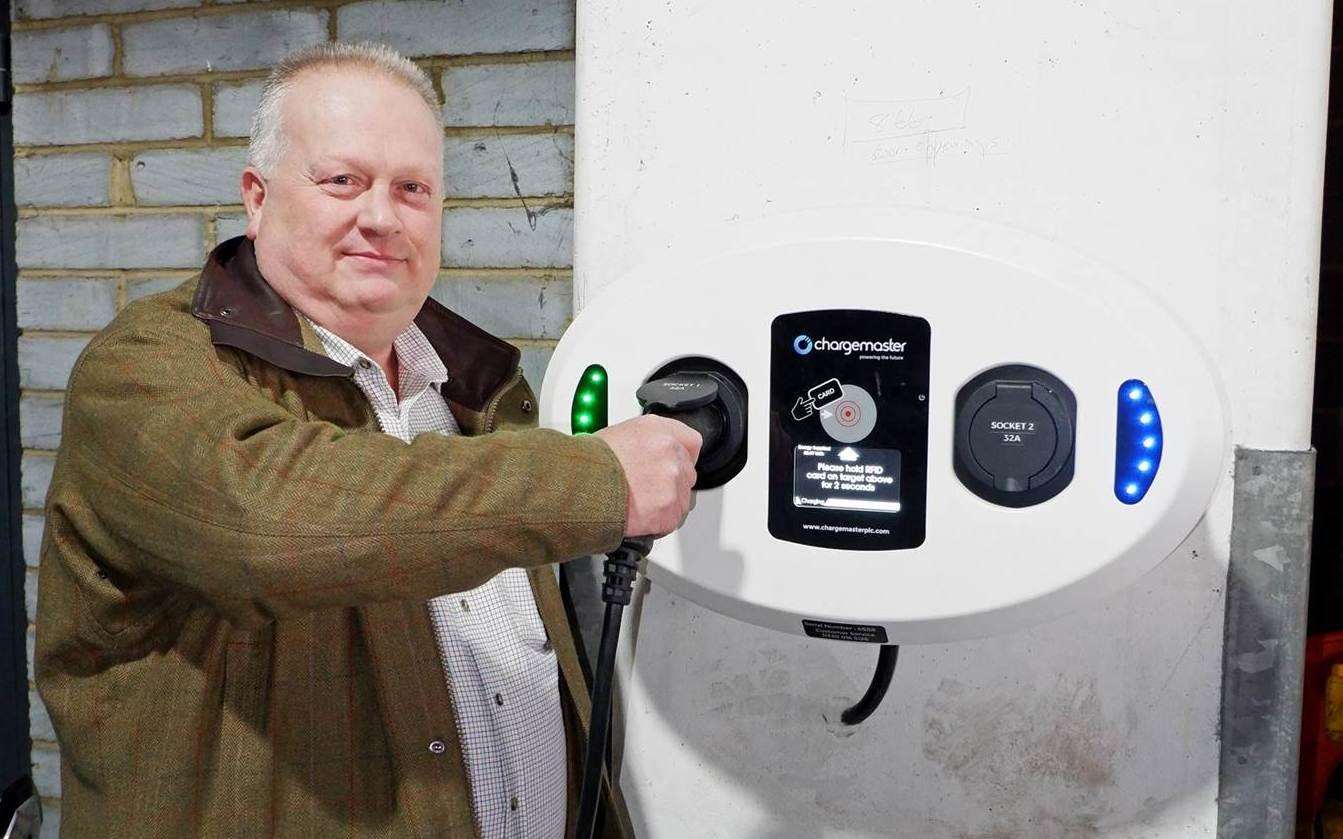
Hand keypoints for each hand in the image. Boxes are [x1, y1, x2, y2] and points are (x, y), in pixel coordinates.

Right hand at [595, 415, 702, 536]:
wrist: (578, 489)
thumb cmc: (589, 463)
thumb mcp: (619, 434)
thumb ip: (646, 441)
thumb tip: (651, 452)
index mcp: (659, 431)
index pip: (691, 442)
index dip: (682, 455)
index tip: (674, 464)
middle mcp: (670, 454)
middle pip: (687, 473)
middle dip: (671, 483)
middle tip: (647, 488)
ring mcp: (672, 484)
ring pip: (681, 499)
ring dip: (665, 504)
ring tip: (638, 503)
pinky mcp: (668, 512)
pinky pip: (671, 520)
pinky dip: (657, 523)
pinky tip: (638, 516)